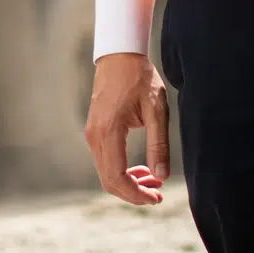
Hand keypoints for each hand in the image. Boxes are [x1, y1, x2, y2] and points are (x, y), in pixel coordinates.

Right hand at [85, 50, 170, 204]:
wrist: (120, 54)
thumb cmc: (140, 78)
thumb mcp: (156, 110)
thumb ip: (158, 144)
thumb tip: (161, 176)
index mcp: (109, 131)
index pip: (117, 177)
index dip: (137, 194)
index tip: (157, 197)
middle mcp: (95, 136)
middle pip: (108, 181)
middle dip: (133, 193)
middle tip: (158, 194)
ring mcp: (91, 133)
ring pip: (105, 173)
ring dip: (128, 183)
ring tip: (154, 182)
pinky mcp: (94, 131)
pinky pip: (104, 161)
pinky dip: (121, 171)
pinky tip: (141, 169)